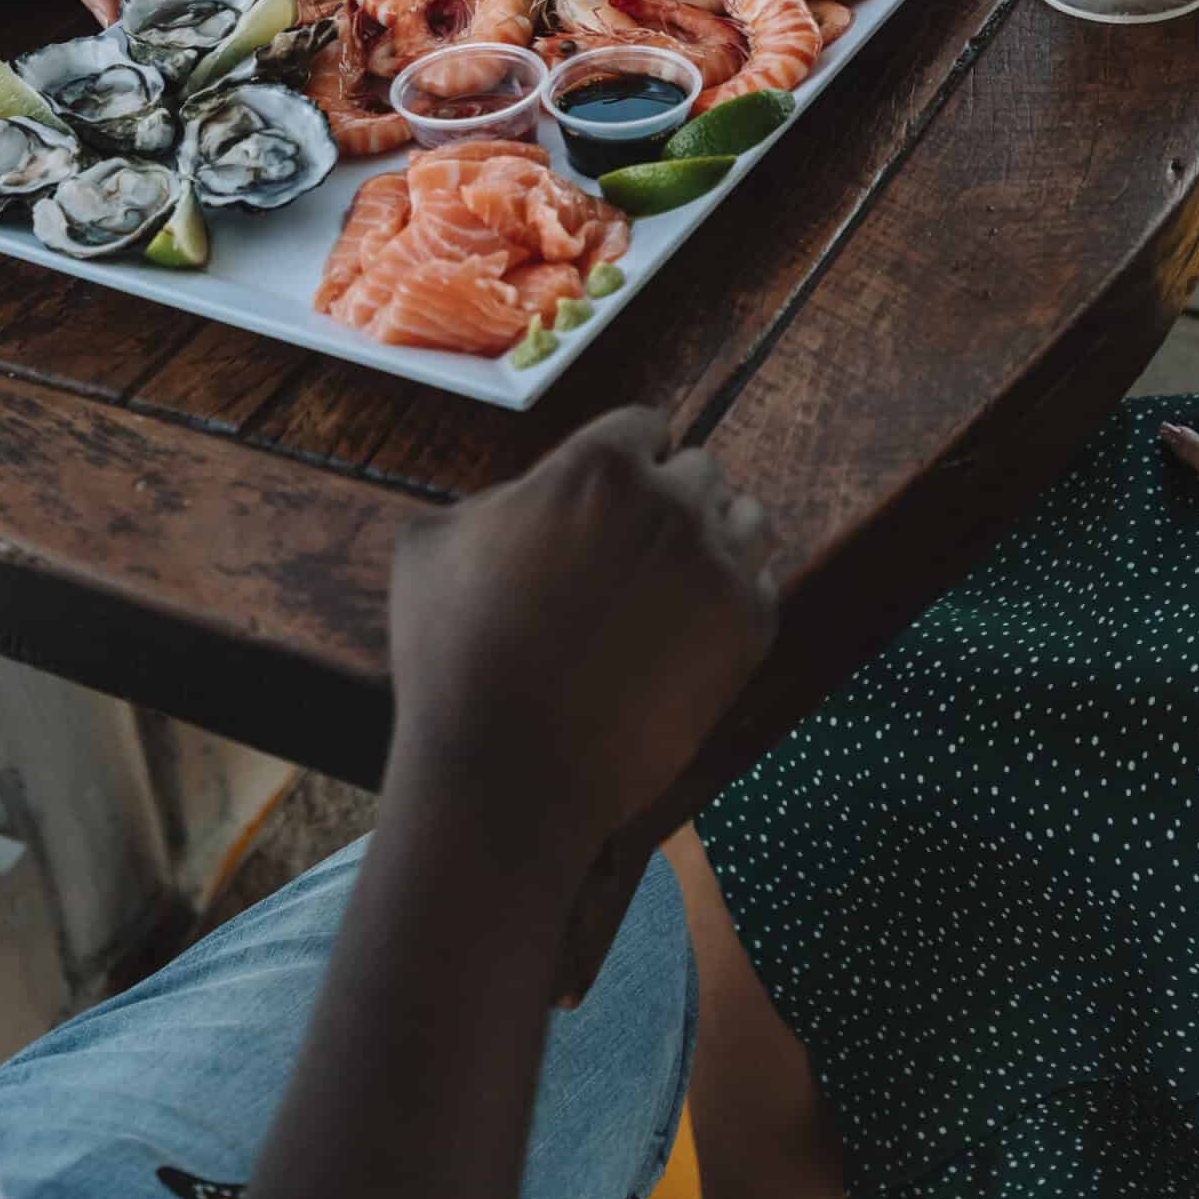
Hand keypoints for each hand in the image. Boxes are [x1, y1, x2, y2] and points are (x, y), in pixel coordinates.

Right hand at [388, 409, 777, 870]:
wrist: (505, 774)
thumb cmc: (454, 655)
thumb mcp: (433, 540)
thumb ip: (496, 496)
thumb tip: (531, 497)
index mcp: (598, 464)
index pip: (644, 425)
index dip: (623, 459)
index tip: (607, 497)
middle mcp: (670, 501)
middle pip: (697, 471)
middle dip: (666, 500)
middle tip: (630, 551)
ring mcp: (717, 567)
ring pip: (746, 519)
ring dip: (715, 537)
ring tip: (673, 580)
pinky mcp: (747, 632)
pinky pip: (764, 582)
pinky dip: (735, 594)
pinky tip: (694, 622)